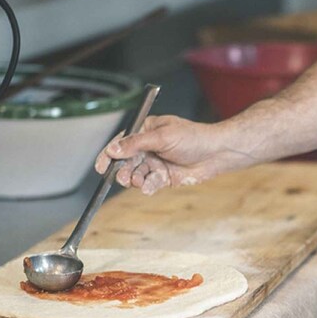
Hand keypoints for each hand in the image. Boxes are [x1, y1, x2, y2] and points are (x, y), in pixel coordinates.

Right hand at [94, 115, 241, 194]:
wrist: (216, 154)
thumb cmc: (193, 138)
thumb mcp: (162, 137)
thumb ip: (136, 144)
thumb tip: (113, 149)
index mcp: (145, 131)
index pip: (121, 142)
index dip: (109, 154)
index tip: (100, 166)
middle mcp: (148, 147)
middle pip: (126, 161)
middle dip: (122, 171)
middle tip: (122, 178)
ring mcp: (155, 163)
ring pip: (136, 174)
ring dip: (134, 180)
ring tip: (137, 182)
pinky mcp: (163, 177)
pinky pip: (149, 183)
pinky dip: (148, 186)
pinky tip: (151, 186)